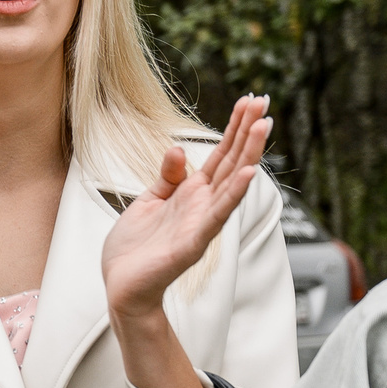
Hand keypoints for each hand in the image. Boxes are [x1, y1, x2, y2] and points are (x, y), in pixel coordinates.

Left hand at [102, 95, 272, 321]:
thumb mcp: (150, 201)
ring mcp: (202, 223)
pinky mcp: (193, 242)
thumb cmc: (137, 249)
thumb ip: (168, 177)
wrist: (122, 286)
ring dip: (249, 154)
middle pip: (231, 161)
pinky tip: (249, 173)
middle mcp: (203, 205)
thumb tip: (178, 149)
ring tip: (264, 127)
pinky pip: (217, 215)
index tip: (250, 101)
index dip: (235, 128)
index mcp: (193, 194)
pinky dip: (234, 194)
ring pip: (231, 183)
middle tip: (264, 101)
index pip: (221, 155)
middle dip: (248, 132)